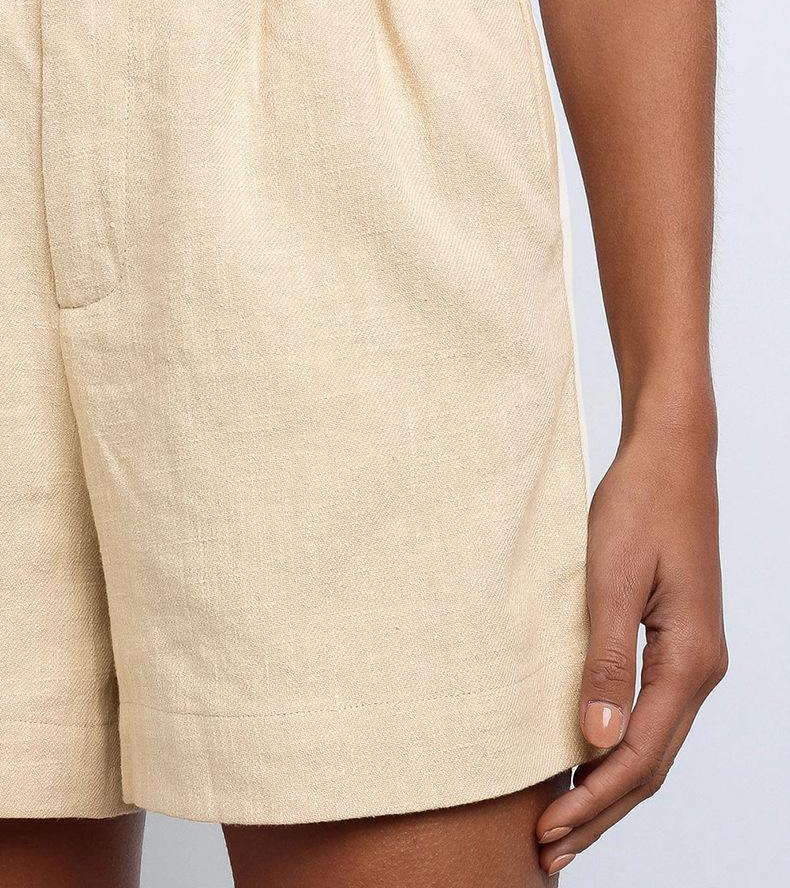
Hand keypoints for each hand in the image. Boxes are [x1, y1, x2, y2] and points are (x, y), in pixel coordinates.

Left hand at [536, 413, 727, 876]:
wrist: (669, 455)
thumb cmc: (639, 505)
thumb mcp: (610, 580)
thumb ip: (605, 663)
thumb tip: (598, 743)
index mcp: (689, 659)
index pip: (641, 756)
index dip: (592, 800)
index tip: (546, 831)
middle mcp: (699, 668)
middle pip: (651, 764)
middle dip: (600, 811)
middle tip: (547, 850)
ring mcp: (692, 657)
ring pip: (654, 745)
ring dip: (609, 788)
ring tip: (564, 824)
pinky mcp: (675, 641)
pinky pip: (651, 714)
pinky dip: (619, 750)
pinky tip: (589, 760)